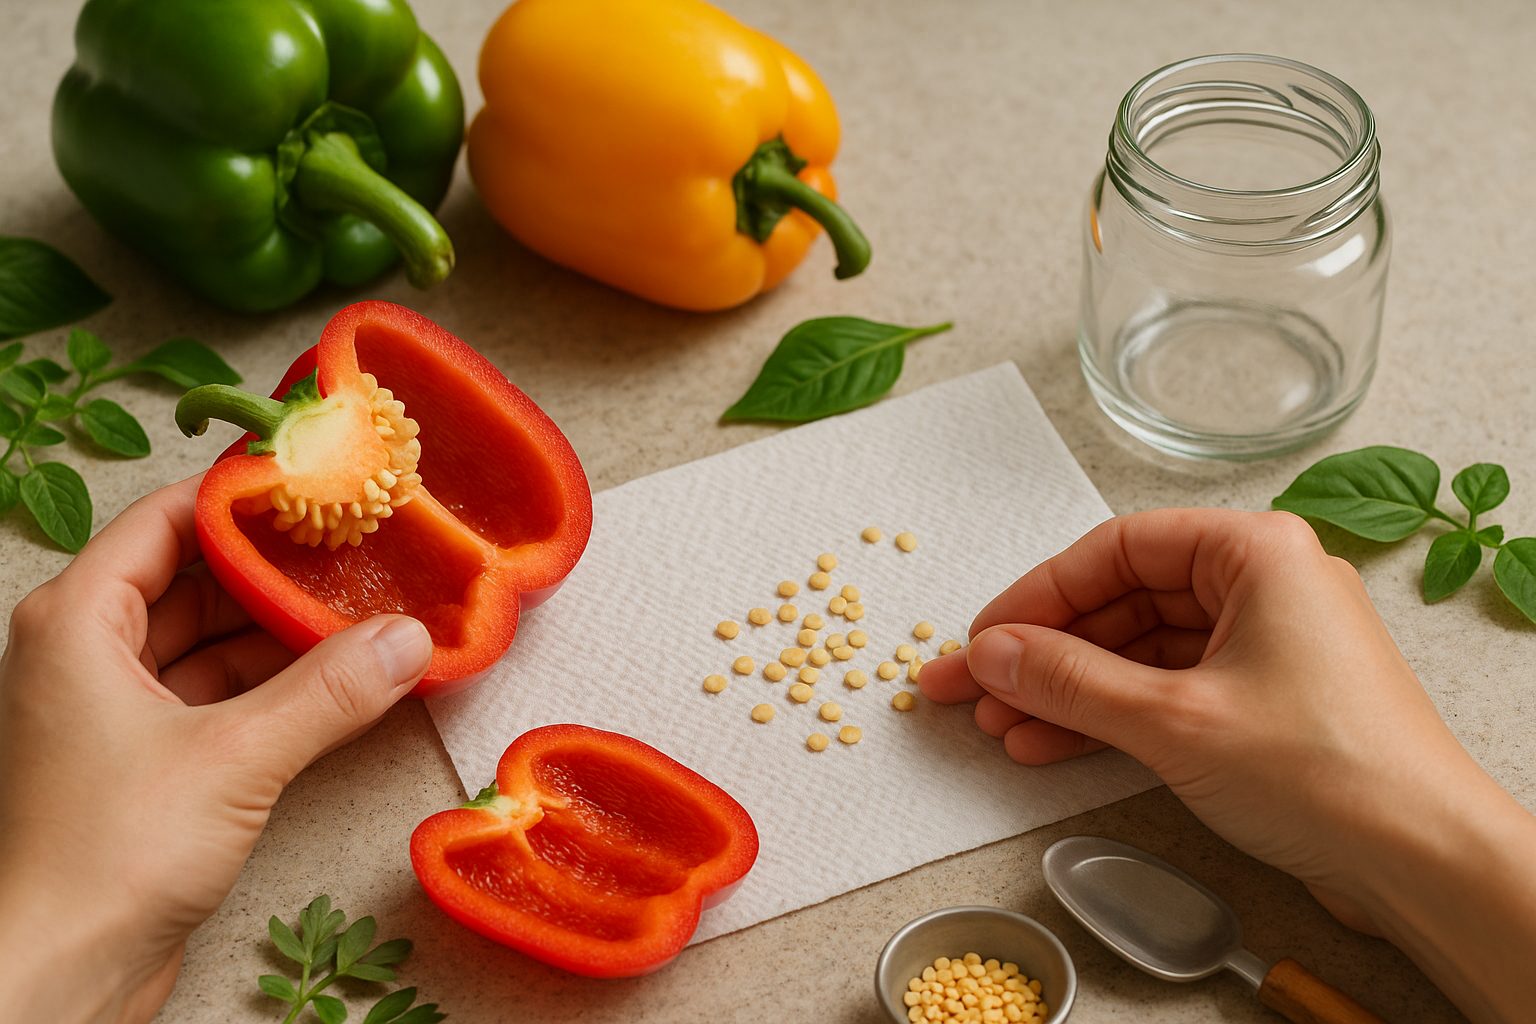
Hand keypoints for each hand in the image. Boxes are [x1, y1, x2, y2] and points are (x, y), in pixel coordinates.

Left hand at [0, 476, 432, 1023]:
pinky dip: (274, 693)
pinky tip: (339, 688)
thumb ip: (328, 692)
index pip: (164, 522)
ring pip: (210, 647)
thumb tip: (407, 638)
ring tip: (366, 620)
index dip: (240, 501)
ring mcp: (112, 715)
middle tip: (362, 555)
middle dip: (279, 575)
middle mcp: (86, 657)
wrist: (54, 978)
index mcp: (78, 623)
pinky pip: (216, 703)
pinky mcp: (142, 767)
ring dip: (284, 639)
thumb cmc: (106, 855)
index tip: (316, 487)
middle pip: (195, 583)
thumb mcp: (235, 757)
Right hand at [919, 509, 1535, 1022]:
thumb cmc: (1329, 771)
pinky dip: (1110, 717)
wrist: (1423, 862)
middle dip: (1045, 651)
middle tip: (975, 685)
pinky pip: (1167, 691)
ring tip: (1005, 726)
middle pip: (1124, 601)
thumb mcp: (1171, 719)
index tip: (985, 635)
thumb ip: (1069, 679)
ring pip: (1140, 652)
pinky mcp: (1265, 702)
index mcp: (1256, 552)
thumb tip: (994, 652)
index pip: (1118, 549)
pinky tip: (1053, 745)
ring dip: (1069, 690)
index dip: (1039, 594)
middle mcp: (1264, 585)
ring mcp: (1266, 646)